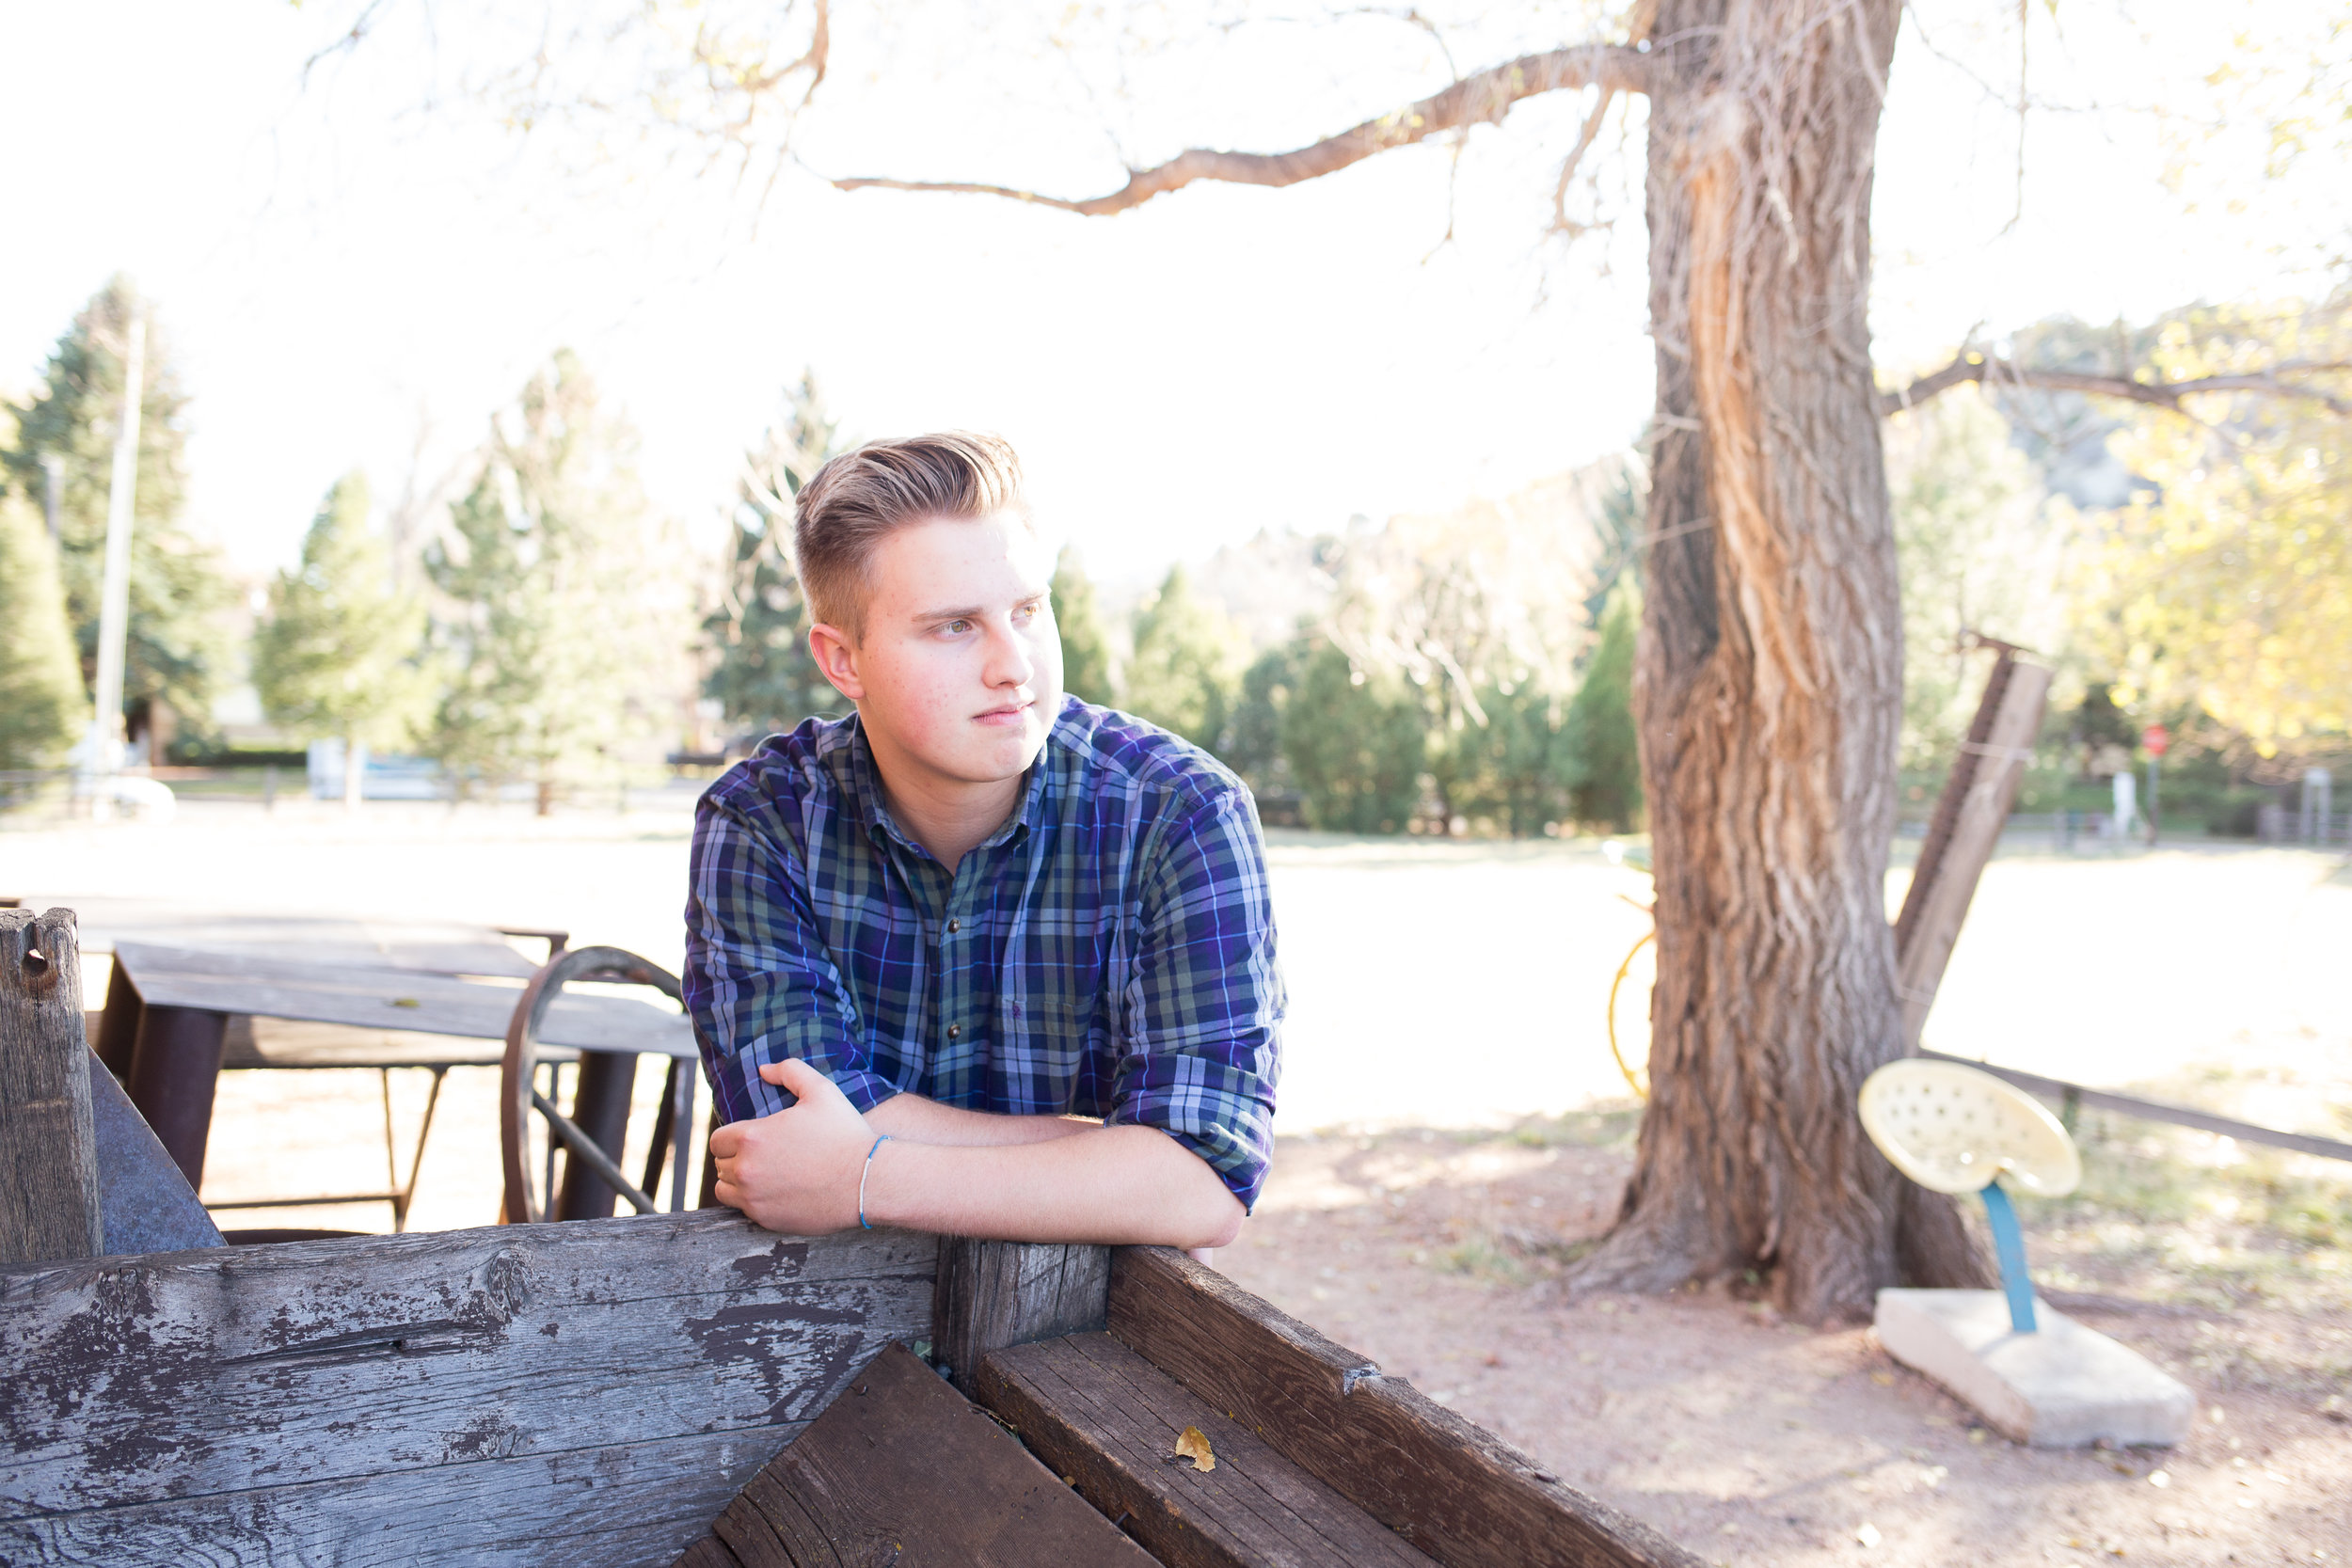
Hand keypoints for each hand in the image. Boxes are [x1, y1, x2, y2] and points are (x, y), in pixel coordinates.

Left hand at [705, 1058, 874, 1233]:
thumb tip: (763, 1070)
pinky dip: (753, 1202)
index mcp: (752, 1137)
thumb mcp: (822, 1091)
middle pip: (720, 1165)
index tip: (747, 1139)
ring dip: (737, 1182)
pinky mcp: (766, 1220)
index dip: (730, 1138)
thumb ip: (789, 1071)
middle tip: (760, 1156)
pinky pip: (744, 1211)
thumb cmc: (845, 1134)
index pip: (717, 1140)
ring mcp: (754, 1198)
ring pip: (725, 1191)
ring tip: (761, 1175)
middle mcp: (746, 1170)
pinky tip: (775, 1192)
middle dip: (735, 1158)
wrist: (867, 1180)